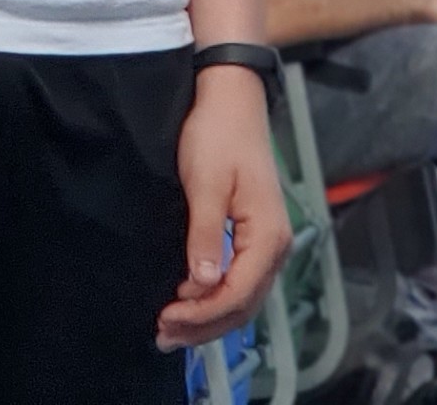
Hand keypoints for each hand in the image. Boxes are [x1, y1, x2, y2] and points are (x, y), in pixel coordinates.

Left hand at [157, 63, 290, 346]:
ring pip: (243, 297)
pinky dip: (216, 298)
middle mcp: (275, 246)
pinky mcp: (254, 235)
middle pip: (243, 305)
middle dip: (203, 326)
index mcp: (267, 236)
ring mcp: (267, 242)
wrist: (230, 100)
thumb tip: (203, 284)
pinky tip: (191, 302)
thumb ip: (206, 236)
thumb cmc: (217, 134)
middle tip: (162, 336)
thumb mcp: (205, 184)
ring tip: (172, 329)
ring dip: (209, 317)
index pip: (237, 294)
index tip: (166, 318)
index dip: (202, 315)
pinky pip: (240, 280)